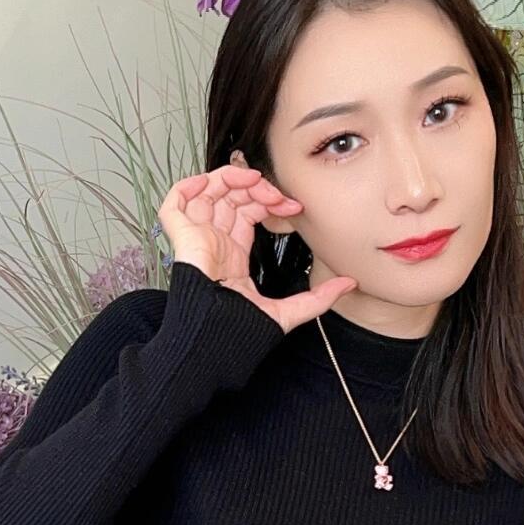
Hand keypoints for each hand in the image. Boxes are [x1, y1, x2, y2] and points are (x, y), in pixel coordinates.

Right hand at [155, 159, 357, 329]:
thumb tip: (349, 284)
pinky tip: (213, 184)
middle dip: (256, 186)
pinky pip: (174, 204)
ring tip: (253, 182)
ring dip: (230, 178)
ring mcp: (198, 239)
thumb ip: (318, 298)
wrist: (217, 346)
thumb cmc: (241, 334)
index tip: (293, 207)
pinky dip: (188, 187)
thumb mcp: (288, 311)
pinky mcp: (183, 240)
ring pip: (207, 192)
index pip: (248, 211)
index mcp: (233, 253)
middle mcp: (214, 242)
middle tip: (278, 195)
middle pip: (230, 196)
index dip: (270, 201)